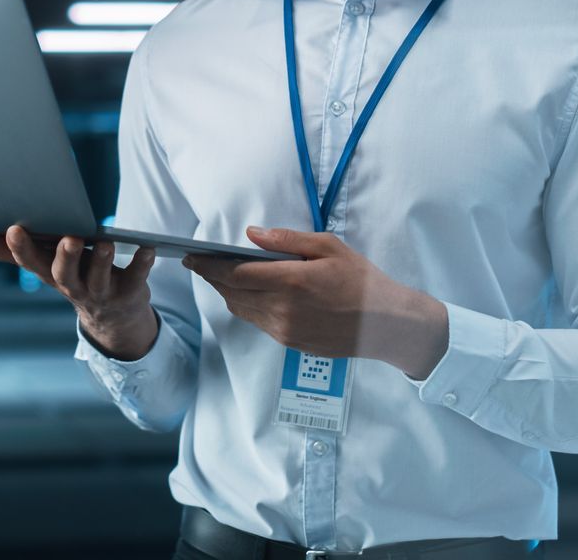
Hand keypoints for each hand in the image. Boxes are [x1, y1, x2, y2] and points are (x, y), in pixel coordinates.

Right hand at [0, 225, 159, 359]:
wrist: (113, 318)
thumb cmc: (74, 278)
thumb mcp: (44, 265)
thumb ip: (10, 251)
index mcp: (50, 275)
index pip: (31, 263)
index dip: (21, 247)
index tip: (13, 227)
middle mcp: (73, 286)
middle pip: (64, 274)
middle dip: (64, 256)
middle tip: (68, 238)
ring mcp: (101, 292)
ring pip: (99, 277)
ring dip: (101, 260)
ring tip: (104, 242)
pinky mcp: (130, 292)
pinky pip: (136, 277)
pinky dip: (141, 263)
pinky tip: (146, 248)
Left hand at [183, 227, 447, 377]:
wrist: (386, 324)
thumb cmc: (361, 280)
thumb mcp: (328, 247)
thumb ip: (286, 240)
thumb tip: (251, 234)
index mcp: (290, 281)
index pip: (235, 273)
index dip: (208, 264)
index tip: (191, 255)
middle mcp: (282, 309)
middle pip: (231, 292)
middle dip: (212, 277)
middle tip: (198, 262)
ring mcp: (284, 330)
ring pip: (241, 309)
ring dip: (226, 292)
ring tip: (220, 276)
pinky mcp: (289, 343)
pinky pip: (256, 322)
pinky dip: (245, 306)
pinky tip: (247, 294)